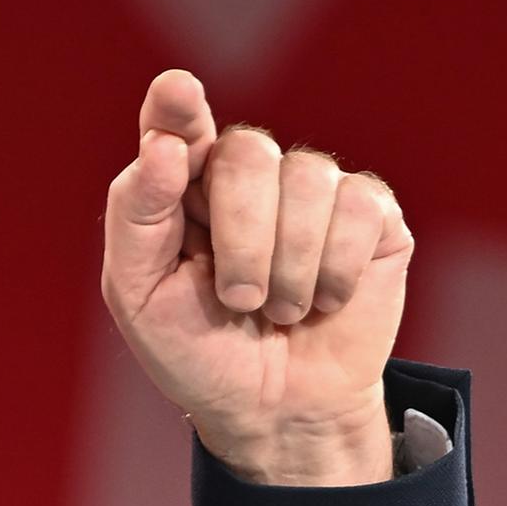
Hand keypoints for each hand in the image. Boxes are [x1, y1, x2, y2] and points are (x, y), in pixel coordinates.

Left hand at [101, 69, 412, 485]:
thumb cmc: (200, 352)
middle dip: (242, 239)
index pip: (179, 122)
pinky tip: (325, 301)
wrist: (277, 412)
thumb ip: (135, 217)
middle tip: (239, 299)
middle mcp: (251, 174)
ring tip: (281, 311)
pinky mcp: (372, 216)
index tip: (179, 93)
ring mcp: (314, 190)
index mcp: (186, 183)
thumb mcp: (140, 297)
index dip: (178, 105)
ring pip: (308, 180)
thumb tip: (164, 147)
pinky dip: (336, 272)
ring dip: (290, 268)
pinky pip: (358, 209)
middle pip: (248, 152)